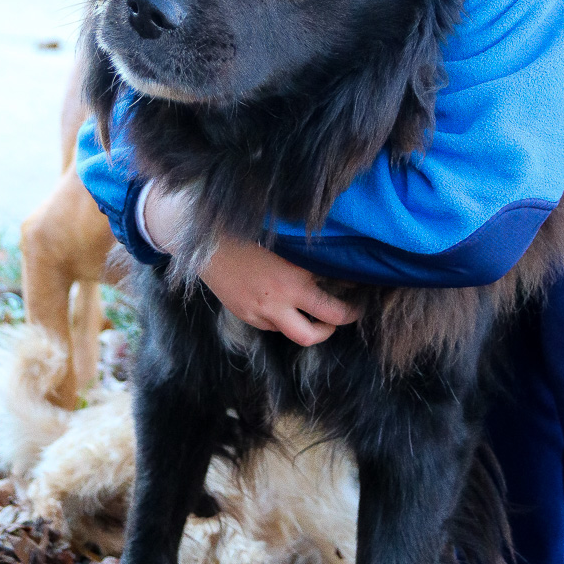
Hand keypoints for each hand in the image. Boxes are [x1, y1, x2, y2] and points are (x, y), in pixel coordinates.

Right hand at [143, 183, 359, 346]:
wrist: (202, 240)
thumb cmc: (244, 229)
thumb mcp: (281, 237)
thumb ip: (307, 251)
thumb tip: (338, 251)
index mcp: (293, 277)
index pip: (335, 299)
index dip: (352, 298)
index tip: (361, 288)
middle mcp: (280, 300)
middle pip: (322, 328)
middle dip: (343, 320)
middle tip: (352, 312)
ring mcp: (261, 312)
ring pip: (299, 335)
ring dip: (315, 328)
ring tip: (324, 316)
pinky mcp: (246, 315)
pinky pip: (274, 327)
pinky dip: (286, 320)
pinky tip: (290, 305)